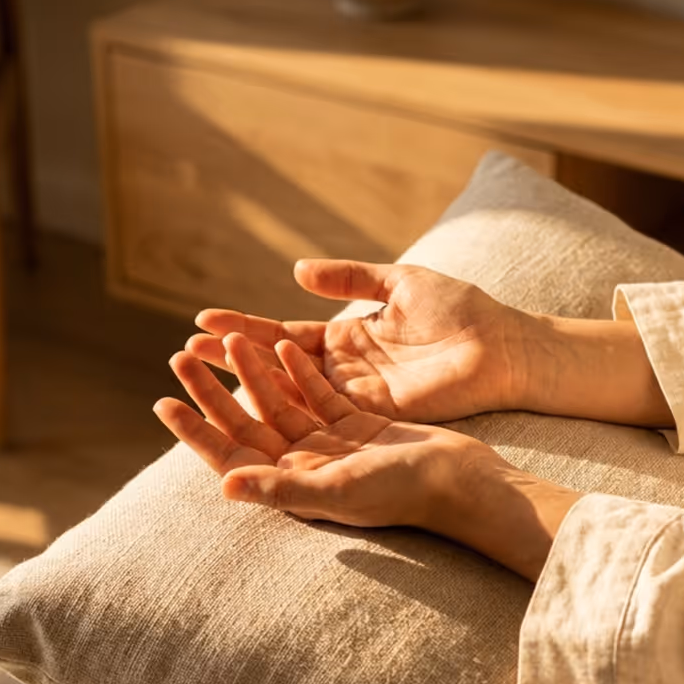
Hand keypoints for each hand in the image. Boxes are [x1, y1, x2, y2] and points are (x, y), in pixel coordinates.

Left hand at [155, 333, 581, 579]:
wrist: (462, 480)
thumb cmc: (402, 492)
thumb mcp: (338, 490)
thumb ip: (283, 488)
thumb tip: (225, 487)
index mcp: (294, 486)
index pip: (231, 456)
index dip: (196, 431)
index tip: (163, 402)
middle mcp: (306, 466)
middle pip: (247, 424)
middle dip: (214, 391)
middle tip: (180, 357)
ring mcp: (331, 444)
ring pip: (279, 402)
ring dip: (252, 372)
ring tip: (226, 338)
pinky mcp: (356, 424)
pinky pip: (316, 391)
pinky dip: (296, 368)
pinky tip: (277, 341)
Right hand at [185, 260, 535, 422]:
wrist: (500, 344)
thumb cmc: (458, 310)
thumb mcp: (397, 283)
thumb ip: (349, 277)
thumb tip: (295, 271)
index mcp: (346, 337)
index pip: (282, 336)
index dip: (243, 330)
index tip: (201, 321)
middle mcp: (342, 369)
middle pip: (274, 367)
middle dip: (230, 359)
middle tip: (182, 355)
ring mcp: (354, 394)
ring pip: (288, 392)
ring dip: (245, 384)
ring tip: (201, 377)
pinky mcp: (373, 412)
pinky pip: (321, 411)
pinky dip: (285, 409)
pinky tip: (249, 405)